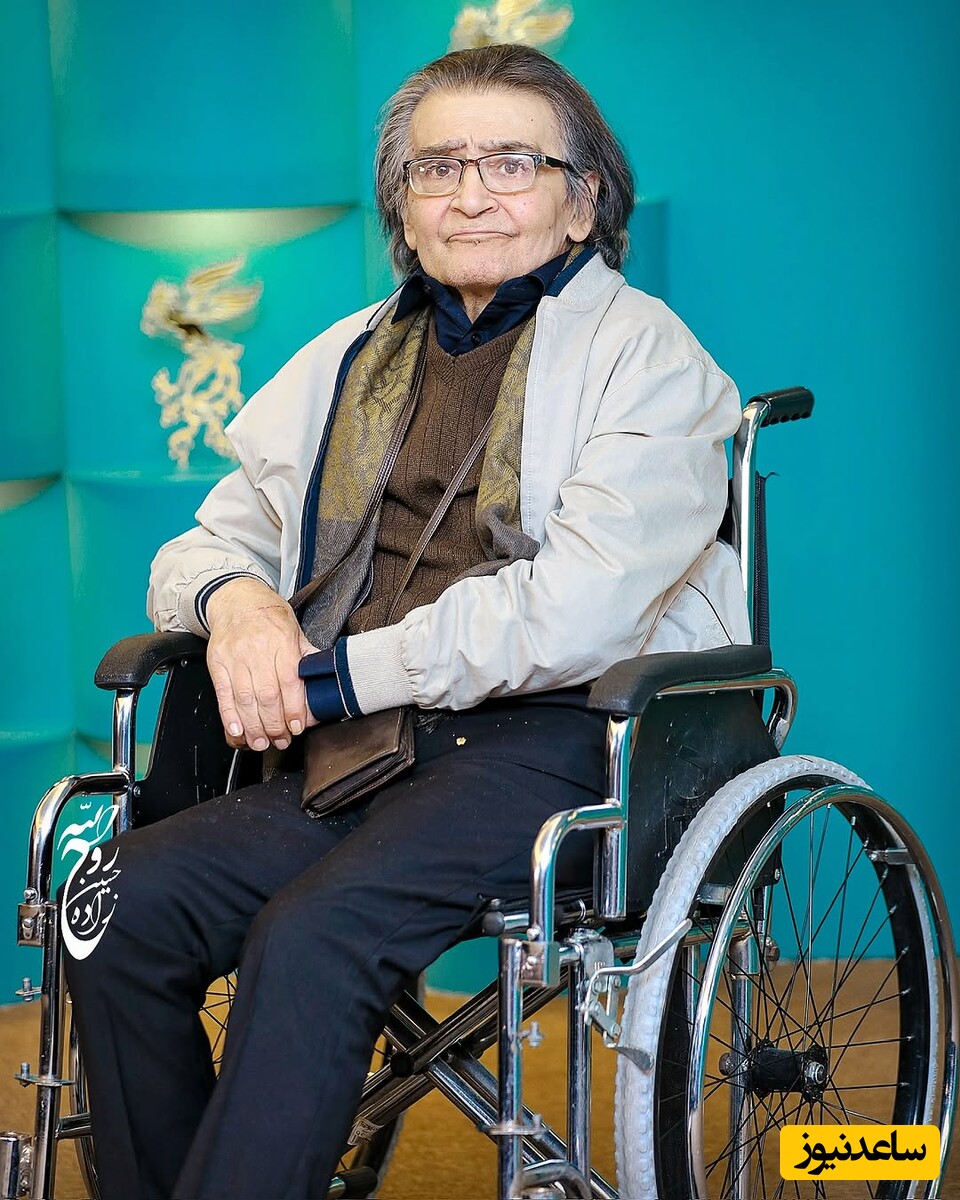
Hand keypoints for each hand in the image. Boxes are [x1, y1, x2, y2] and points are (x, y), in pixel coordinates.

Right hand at [204, 577, 317, 751]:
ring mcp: (235, 657)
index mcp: (281, 641)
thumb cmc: (268, 615)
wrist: (236, 599)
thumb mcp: (295, 630)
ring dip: (254, 727)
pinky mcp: (217, 664)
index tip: (296, 726)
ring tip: (261, 742)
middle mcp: (257, 650)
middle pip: (266, 695)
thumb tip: (323, 682)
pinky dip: (230, 717)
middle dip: (274, 724)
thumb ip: (307, 656)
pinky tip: (237, 732)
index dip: (293, 708)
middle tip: (280, 741)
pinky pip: (223, 695)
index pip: (289, 681)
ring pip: (245, 699)